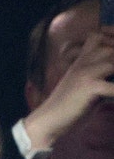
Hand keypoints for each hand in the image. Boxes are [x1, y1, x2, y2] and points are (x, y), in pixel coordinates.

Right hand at [24, 27, 113, 148]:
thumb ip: (102, 77)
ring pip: (112, 63)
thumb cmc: (69, 107)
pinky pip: (112, 86)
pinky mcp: (88, 86)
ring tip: (113, 82)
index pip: (96, 37)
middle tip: (113, 76)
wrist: (50, 121)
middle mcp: (82, 63)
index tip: (110, 56)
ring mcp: (84, 73)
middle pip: (109, 48)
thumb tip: (112, 75)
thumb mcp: (85, 86)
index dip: (108, 40)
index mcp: (80, 61)